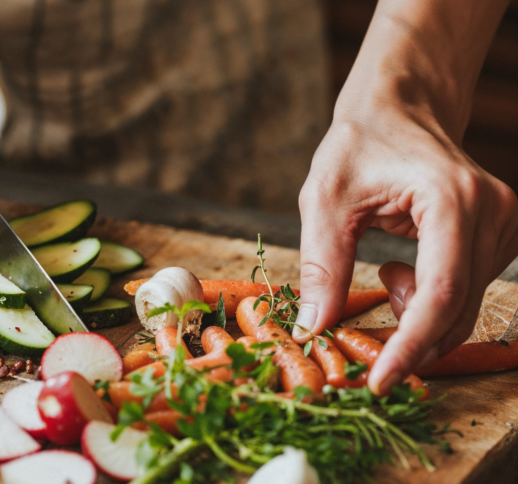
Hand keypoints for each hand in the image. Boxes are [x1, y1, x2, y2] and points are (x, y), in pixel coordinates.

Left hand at [295, 105, 517, 394]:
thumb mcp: (324, 201)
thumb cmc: (356, 146)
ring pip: (464, 306)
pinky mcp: (501, 234)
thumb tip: (314, 328)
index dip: (411, 346)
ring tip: (383, 266)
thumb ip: (322, 265)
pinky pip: (467, 291)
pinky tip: (402, 264)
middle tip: (360, 330)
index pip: (441, 294)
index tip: (380, 382)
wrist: (397, 109)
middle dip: (408, 337)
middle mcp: (493, 212)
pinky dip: (429, 298)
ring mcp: (505, 223)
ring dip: (415, 311)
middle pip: (457, 309)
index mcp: (452, 200)